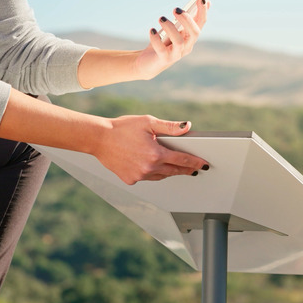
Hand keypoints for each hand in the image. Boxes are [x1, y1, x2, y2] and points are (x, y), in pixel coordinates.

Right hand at [92, 115, 209, 184]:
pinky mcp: (130, 179)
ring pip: (161, 176)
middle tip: (194, 169)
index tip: (204, 164)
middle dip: (185, 169)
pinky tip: (152, 167)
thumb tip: (187, 127)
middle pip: (174, 171)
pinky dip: (152, 173)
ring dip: (169, 172)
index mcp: (156, 154)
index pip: (182, 160)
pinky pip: (147, 178)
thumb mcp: (148, 122)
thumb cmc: (122, 128)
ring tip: (175, 167)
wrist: (99, 138)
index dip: (195, 162)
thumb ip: (169, 127)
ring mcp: (139, 176)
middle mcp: (149, 168)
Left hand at [134, 0, 209, 79]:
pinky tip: (152, 31)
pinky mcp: (164, 59)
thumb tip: (204, 1)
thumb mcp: (176, 28)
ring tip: (161, 18)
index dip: (203, 11)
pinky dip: (156, 38)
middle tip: (175, 9)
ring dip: (170, 27)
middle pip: (194, 33)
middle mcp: (187, 46)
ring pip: (179, 41)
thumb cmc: (164, 42)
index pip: (201, 23)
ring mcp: (176, 54)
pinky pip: (161, 49)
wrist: (149, 62)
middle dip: (187, 19)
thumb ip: (187, 17)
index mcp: (190, 37)